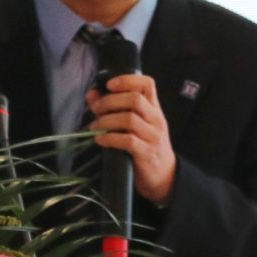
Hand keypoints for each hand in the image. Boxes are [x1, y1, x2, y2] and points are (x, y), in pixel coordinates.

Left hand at [86, 73, 176, 203]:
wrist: (164, 176)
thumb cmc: (146, 147)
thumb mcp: (136, 126)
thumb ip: (115, 109)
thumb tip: (92, 95)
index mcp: (154, 109)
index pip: (147, 84)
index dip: (127, 79)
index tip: (108, 85)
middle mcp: (156, 119)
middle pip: (135, 99)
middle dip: (110, 101)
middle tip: (95, 109)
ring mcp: (153, 136)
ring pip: (129, 119)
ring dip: (106, 120)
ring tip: (95, 126)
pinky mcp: (147, 153)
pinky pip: (127, 140)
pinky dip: (109, 138)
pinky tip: (100, 140)